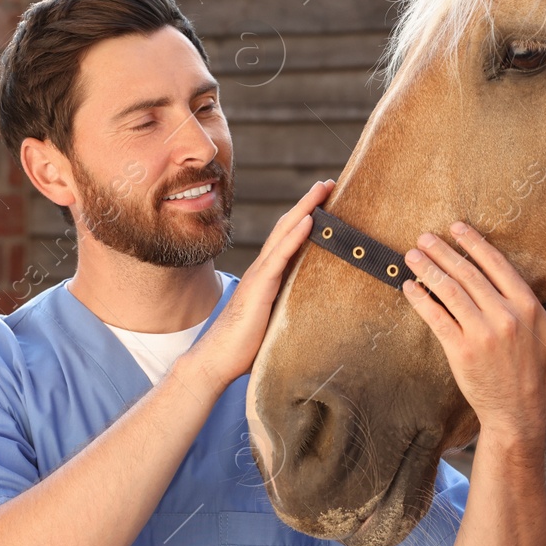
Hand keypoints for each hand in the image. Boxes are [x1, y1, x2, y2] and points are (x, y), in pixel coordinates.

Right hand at [186, 179, 333, 390]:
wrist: (216, 362)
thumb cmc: (244, 348)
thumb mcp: (275, 322)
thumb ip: (289, 310)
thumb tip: (313, 313)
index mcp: (268, 277)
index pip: (289, 239)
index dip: (306, 217)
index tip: (326, 200)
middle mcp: (263, 270)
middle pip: (288, 227)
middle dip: (309, 203)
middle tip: (329, 182)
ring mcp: (259, 277)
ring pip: (284, 234)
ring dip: (305, 209)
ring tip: (323, 189)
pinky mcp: (258, 289)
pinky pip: (280, 257)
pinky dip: (295, 236)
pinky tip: (309, 220)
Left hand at [402, 221, 545, 447]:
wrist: (517, 409)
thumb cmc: (538, 368)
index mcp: (527, 306)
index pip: (496, 265)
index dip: (474, 244)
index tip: (457, 228)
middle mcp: (504, 316)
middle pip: (468, 274)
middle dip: (443, 252)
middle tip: (424, 237)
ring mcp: (481, 334)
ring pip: (450, 292)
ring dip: (428, 269)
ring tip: (412, 255)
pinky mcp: (461, 351)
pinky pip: (436, 318)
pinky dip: (421, 300)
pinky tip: (410, 286)